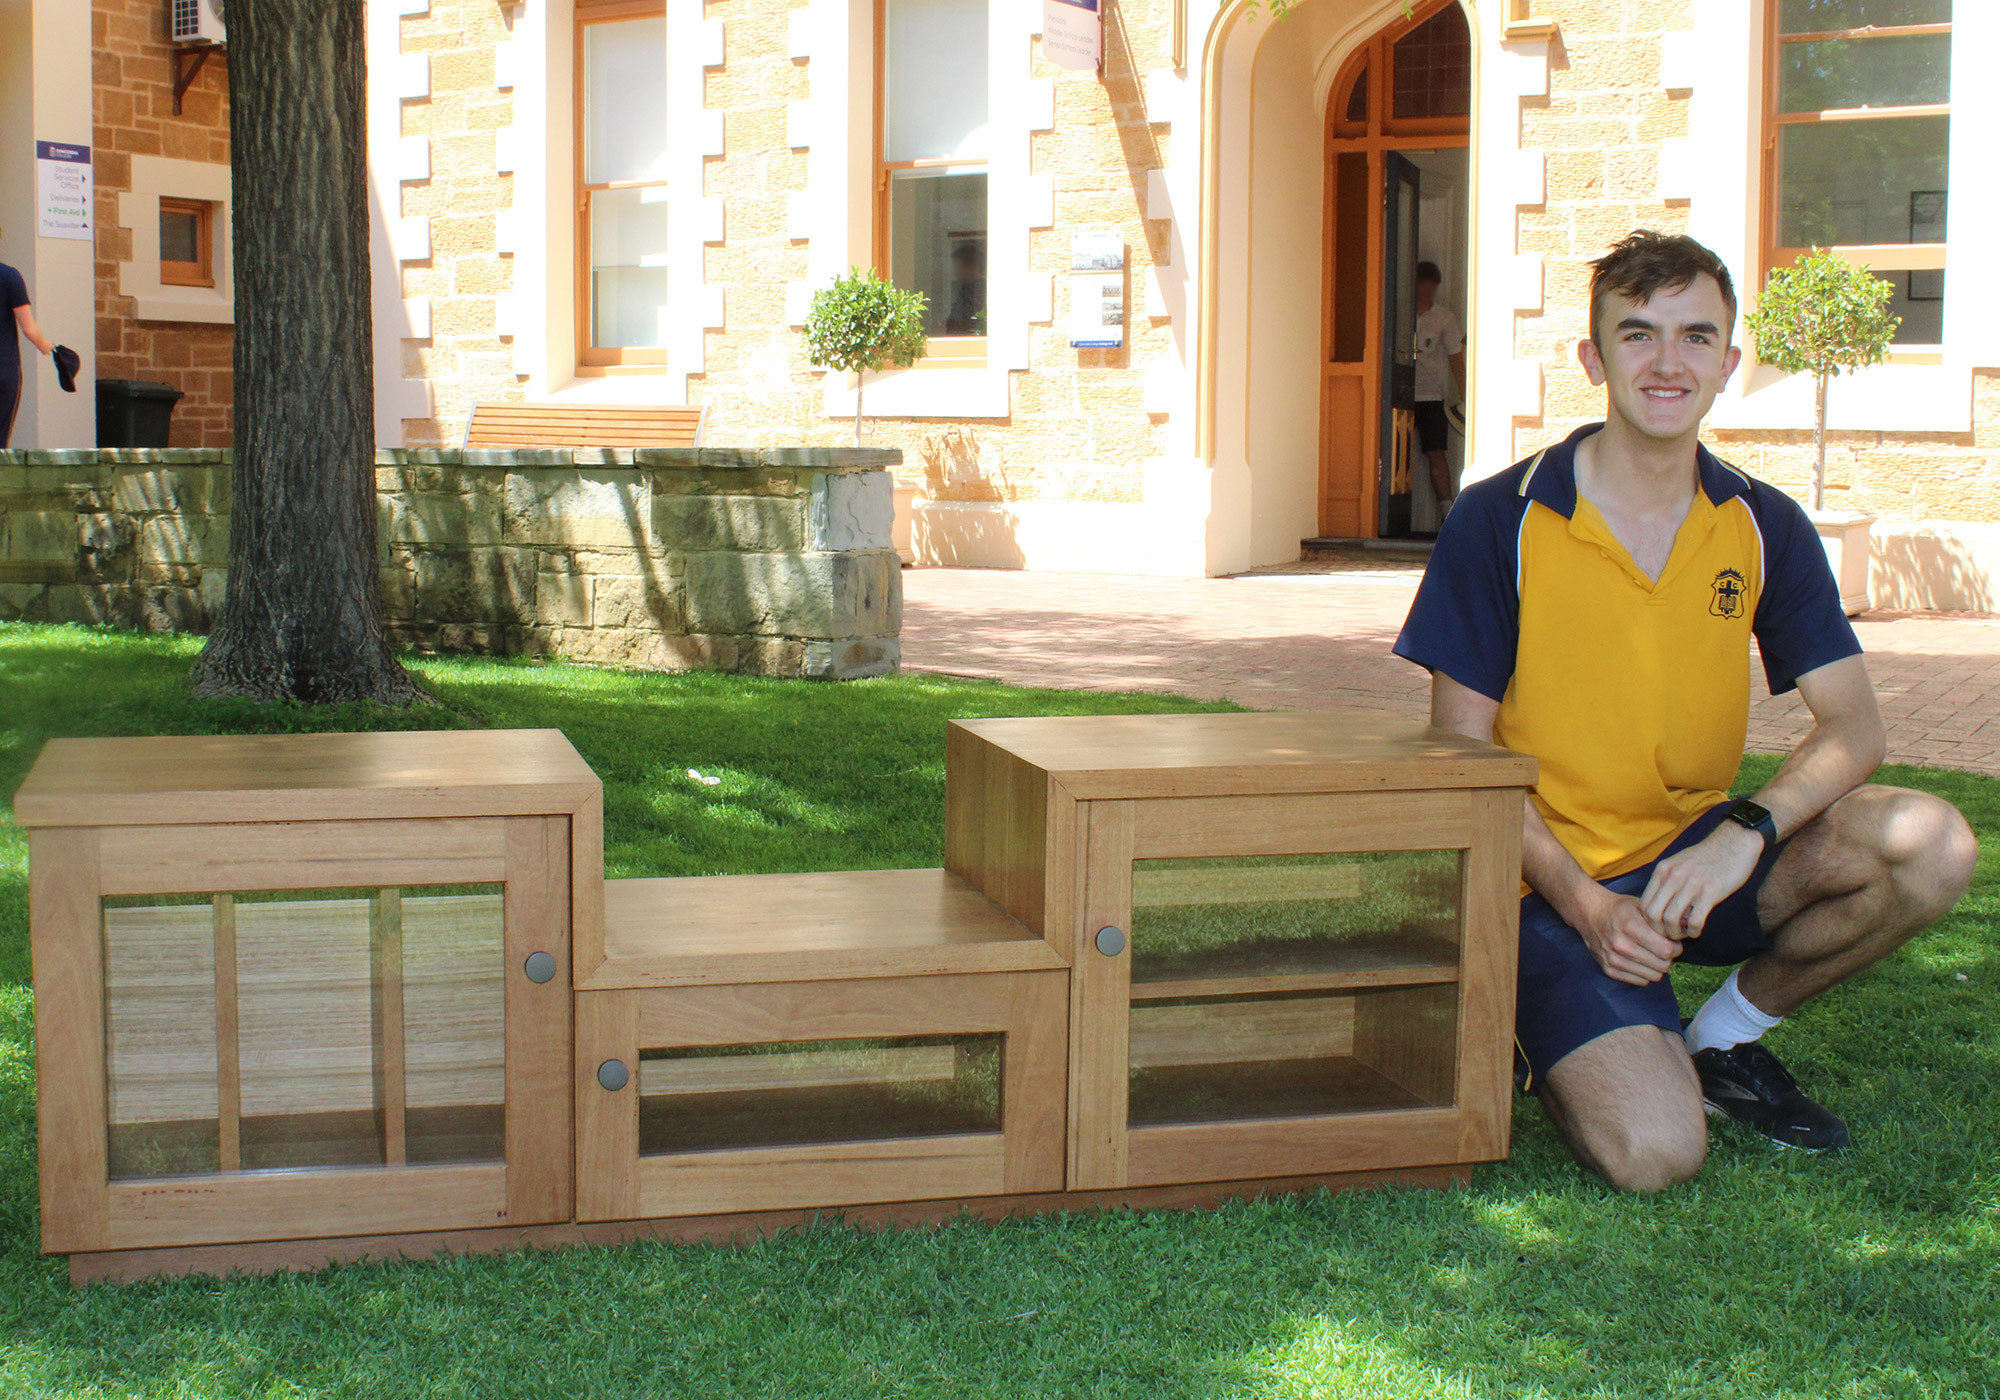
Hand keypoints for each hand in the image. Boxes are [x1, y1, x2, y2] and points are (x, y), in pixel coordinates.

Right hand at [1573, 888, 1682, 985]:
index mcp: (1631, 926)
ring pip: (1653, 976)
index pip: (1667, 950)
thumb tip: (1688, 928)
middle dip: (1668, 958)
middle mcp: (1621, 945)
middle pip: (1662, 965)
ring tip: (1651, 955)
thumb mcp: (1642, 905)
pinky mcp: (1608, 969)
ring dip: (1656, 967)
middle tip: (1662, 949)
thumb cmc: (1620, 909)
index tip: (1673, 943)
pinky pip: (1640, 981)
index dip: (1676, 948)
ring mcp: (1613, 959)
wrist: (1590, 913)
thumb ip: (1664, 919)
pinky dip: (1644, 974)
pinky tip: (1640, 961)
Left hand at [1638, 821, 1763, 939]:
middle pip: (1653, 915)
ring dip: (1676, 934)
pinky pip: (1695, 920)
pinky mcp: (1711, 891)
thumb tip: (1661, 907)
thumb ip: (1667, 882)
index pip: (1643, 904)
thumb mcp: (1679, 864)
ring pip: (1670, 919)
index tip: (1662, 926)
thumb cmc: (1708, 857)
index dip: (1650, 922)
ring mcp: (1691, 883)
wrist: (1735, 842)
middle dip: (1660, 931)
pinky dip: (1693, 931)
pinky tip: (1697, 930)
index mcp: (1663, 870)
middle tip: (1672, 935)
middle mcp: (1673, 876)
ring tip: (1685, 934)